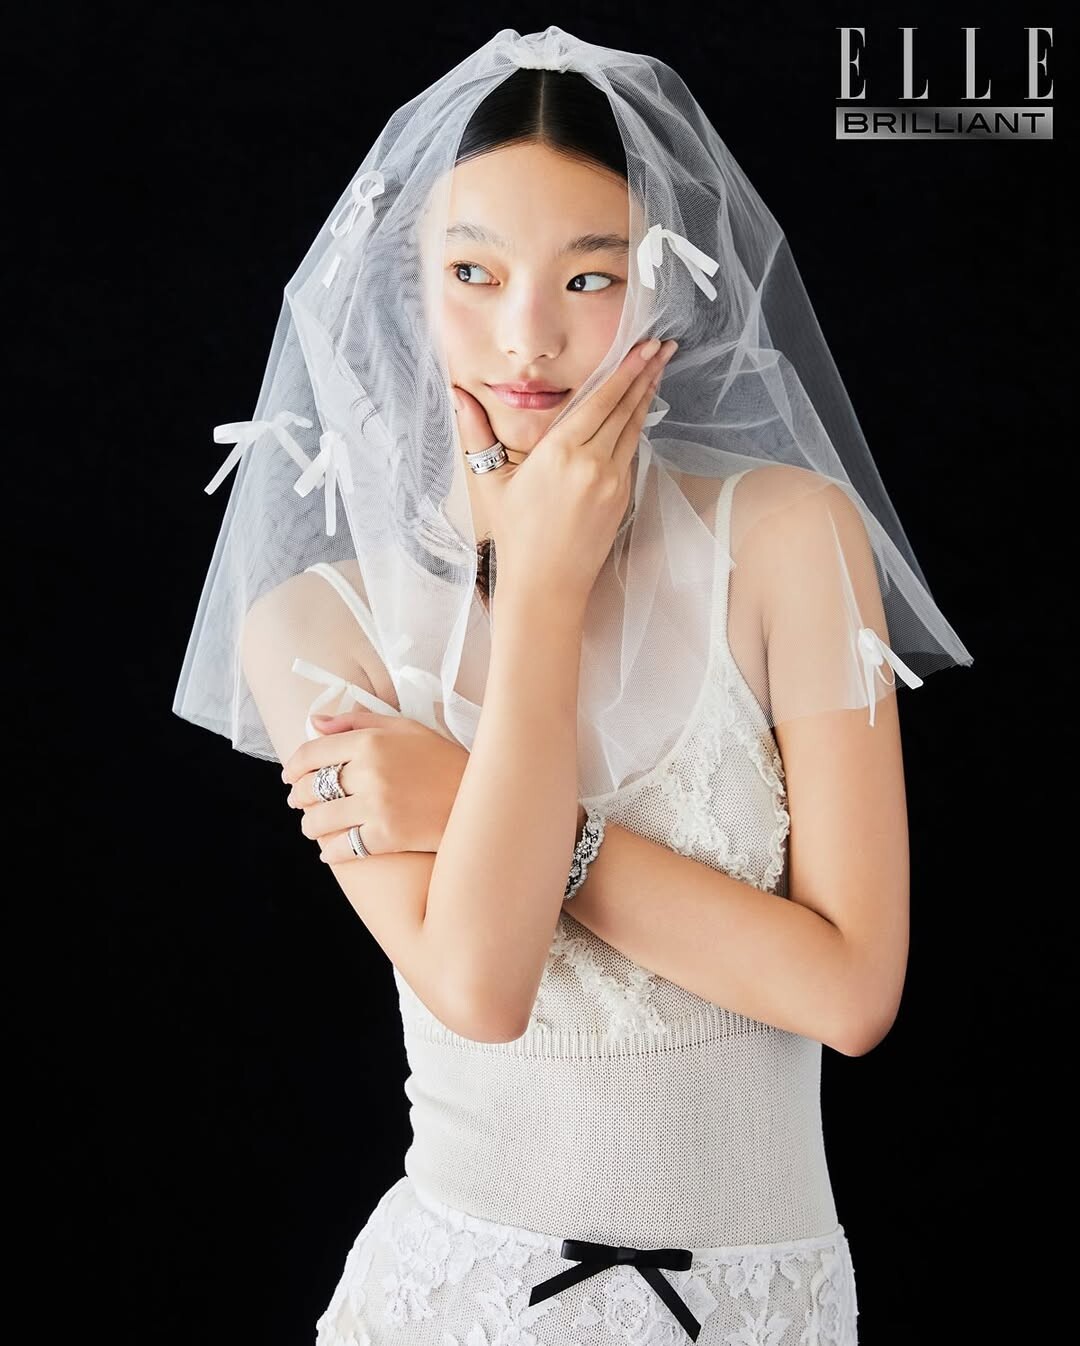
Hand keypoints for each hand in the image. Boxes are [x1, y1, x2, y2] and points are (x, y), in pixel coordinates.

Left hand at [281, 710, 469, 861]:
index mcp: (372, 740)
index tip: (290, 777)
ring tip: (315, 828)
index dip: (293, 767)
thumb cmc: (443, 761)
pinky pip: (341, 849)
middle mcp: (370, 771)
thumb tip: (315, 722)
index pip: (311, 753)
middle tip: (302, 804)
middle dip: (299, 798)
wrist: (484, 798)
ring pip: (319, 821)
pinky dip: (331, 852)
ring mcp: (377, 806)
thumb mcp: (407, 728)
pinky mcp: (387, 837)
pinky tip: (332, 850)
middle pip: (309, 788)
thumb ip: (358, 722)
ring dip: (311, 827)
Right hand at [452, 337, 677, 600]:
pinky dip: (635, 429)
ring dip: (645, 398)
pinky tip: (638, 414)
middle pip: (625, 408)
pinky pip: (630, 454)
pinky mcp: (622, 498)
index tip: (643, 346)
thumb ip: (476, 433)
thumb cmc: (515, 537)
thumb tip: (456, 395)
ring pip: (633, 429)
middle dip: (646, 374)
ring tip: (657, 371)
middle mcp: (593, 463)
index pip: (601, 400)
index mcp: (561, 453)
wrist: (546, 586)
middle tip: (663, 347)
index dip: (625, 370)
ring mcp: (613, 482)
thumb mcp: (490, 482)